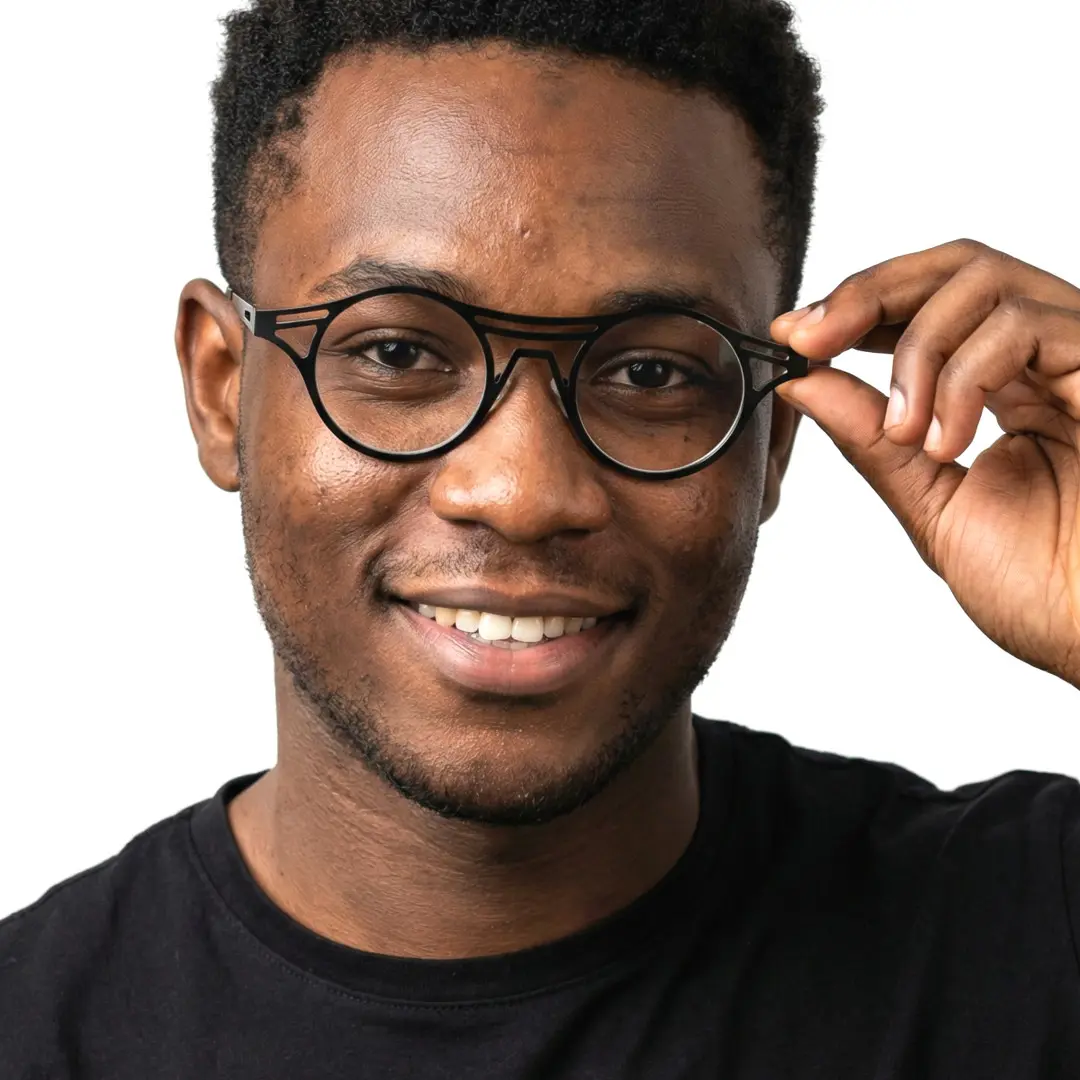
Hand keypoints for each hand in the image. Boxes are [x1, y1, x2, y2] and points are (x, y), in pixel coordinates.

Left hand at [769, 239, 1079, 687]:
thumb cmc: (1044, 587)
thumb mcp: (932, 503)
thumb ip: (873, 441)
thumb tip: (804, 383)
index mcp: (1006, 387)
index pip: (927, 306)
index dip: (855, 307)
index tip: (792, 337)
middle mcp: (1045, 359)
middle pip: (952, 265)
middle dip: (865, 293)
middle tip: (807, 339)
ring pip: (980, 278)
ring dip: (914, 351)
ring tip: (906, 433)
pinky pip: (1023, 324)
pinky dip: (964, 376)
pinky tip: (949, 441)